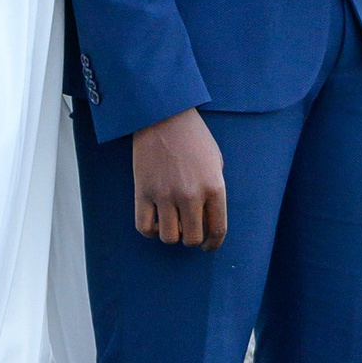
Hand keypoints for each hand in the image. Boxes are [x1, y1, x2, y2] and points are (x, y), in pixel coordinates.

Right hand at [133, 109, 226, 246]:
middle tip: (189, 231)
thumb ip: (214, 190)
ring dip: (172, 235)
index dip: (213, 244)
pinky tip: (155, 222)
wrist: (164, 116)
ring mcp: (165, 195)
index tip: (208, 246)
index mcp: (214, 187)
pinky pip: (144, 227)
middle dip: (192, 239)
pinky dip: (150, 231)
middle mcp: (191, 195)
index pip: (217, 230)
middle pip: (192, 238)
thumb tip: (207, 219)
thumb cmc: (193, 137)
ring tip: (172, 224)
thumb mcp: (215, 162)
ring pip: (169, 238)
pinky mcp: (143, 192)